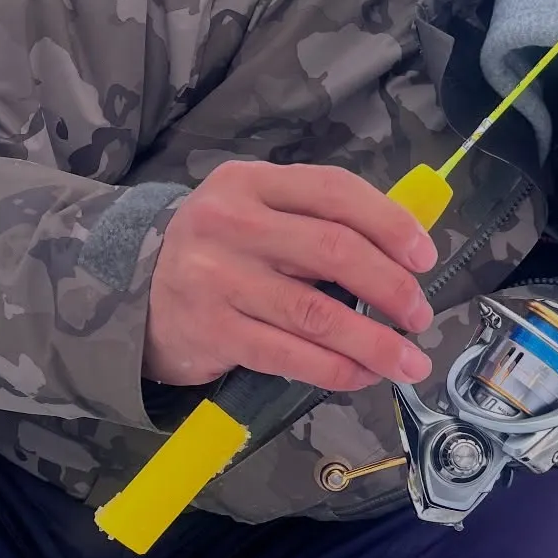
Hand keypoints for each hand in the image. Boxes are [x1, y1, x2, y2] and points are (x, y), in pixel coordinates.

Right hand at [143, 161, 437, 391]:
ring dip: (375, 342)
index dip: (390, 224)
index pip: (334, 192)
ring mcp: (216, 278)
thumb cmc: (219, 254)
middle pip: (334, 251)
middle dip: (392, 288)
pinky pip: (291, 355)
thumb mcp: (257, 215)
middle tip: (420, 316)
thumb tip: (404, 254)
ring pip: (318, 313)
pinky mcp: (213, 331)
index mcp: (249, 182)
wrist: (132, 296)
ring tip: (408, 362)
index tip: (425, 258)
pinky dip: (337, 370)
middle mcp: (229, 222)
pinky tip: (362, 376)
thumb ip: (317, 221)